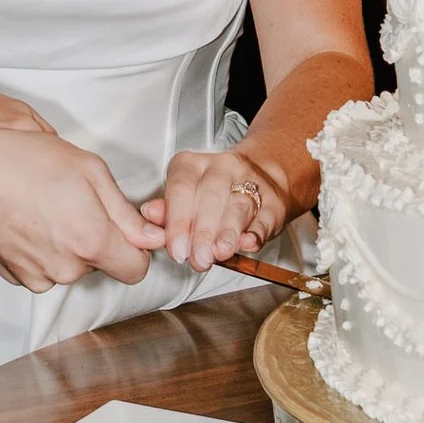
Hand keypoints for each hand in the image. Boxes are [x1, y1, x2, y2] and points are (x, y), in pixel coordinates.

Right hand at [0, 129, 165, 292]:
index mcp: (91, 242)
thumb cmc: (28, 161)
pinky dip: (41, 252)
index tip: (123, 229)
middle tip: (74, 203)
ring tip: (46, 210)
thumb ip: (125, 211)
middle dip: (95, 240)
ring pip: (69, 269)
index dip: (134, 248)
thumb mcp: (90, 170)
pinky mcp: (15, 276)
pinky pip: (42, 270)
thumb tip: (151, 237)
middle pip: (100, 266)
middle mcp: (66, 268)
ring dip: (66, 247)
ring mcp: (37, 275)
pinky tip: (28, 221)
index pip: (135, 270)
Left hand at [141, 149, 286, 272]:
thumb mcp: (186, 195)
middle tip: (197, 258)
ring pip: (238, 205)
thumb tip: (150, 214)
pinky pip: (265, 216)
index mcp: (193, 165)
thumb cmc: (214, 193)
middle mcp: (222, 168)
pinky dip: (256, 232)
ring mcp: (250, 181)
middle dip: (203, 232)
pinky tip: (248, 243)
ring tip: (220, 252)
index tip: (176, 248)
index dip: (178, 221)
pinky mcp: (273, 201)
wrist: (260, 178)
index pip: (182, 188)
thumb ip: (168, 208)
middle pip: (210, 197)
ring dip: (228, 232)